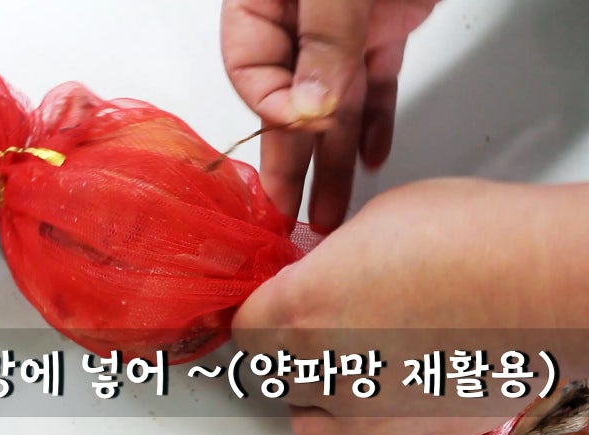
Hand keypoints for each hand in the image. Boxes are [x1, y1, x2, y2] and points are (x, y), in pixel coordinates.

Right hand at [221, 0, 437, 231]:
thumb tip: (312, 106)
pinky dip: (378, 123)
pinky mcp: (383, 31)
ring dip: (336, 161)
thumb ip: (322, 40)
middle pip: (289, 106)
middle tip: (288, 215)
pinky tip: (373, 159)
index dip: (274, 109)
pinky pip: (376, 87)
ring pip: (336, 107)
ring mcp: (341, 32)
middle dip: (292, 164)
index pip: (251, 73)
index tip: (303, 126)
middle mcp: (296, 27)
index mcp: (261, 8)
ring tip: (331, 213)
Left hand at [232, 177, 588, 434]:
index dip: (257, 311)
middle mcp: (324, 368)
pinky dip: (358, 415)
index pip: (243, 327)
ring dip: (315, 388)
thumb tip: (319, 274)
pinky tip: (386, 382)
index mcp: (302, 308)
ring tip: (348, 356)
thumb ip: (327, 263)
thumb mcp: (372, 224)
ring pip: (308, 415)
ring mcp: (366, 414)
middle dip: (286, 346)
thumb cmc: (471, 239)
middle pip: (271, 372)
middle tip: (318, 320)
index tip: (270, 303)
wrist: (545, 281)